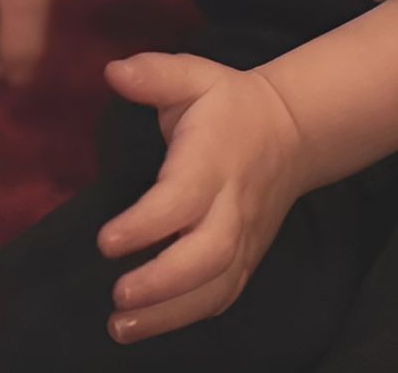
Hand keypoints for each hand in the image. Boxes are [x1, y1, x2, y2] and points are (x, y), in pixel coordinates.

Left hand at [96, 54, 308, 344]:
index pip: (183, 198)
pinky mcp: (246, 258)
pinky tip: (150, 326)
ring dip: (169, 314)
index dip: (145, 225)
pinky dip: (188, 317)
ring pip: (216, 286)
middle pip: (208, 254)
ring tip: (121, 326)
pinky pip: (222, 297)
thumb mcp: (196, 77)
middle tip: (119, 294)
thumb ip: (155, 74)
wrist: (292, 131)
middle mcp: (232, 205)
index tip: (106, 241)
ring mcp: (244, 237)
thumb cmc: (230, 105)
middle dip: (163, 282)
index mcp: (214, 159)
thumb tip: (113, 71)